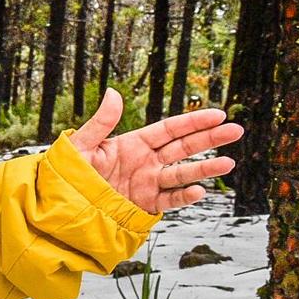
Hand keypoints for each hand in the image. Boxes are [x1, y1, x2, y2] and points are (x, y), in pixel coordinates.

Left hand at [70, 88, 242, 213]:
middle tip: (236, 131)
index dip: (193, 122)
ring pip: (182, 174)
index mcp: (133, 144)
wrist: (62, 204)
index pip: (170, 129)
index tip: (218, 114)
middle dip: (210, 140)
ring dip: (204, 169)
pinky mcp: (144, 204)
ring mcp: (147, 183)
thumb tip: (114, 93)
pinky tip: (198, 191)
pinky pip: (168, 200)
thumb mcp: (82, 145)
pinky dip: (183, 196)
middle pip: (184, 148)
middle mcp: (145, 162)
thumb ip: (101, 122)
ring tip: (228, 163)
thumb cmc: (68, 173)